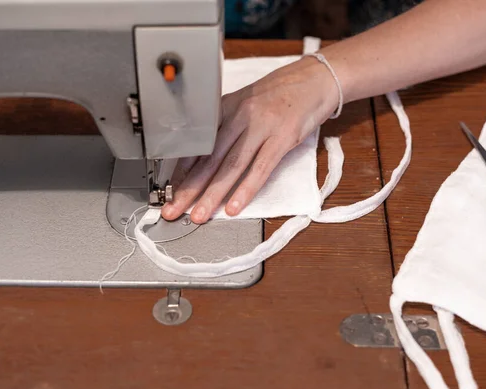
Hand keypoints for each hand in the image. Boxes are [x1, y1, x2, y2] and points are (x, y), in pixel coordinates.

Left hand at [161, 56, 338, 223]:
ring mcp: (262, 126)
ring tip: (198, 215)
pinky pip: (261, 168)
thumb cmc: (282, 92)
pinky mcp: (284, 137)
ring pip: (231, 166)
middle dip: (188, 188)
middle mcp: (240, 116)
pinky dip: (246, 190)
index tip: (169, 191)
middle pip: (209, 158)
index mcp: (227, 107)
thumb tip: (205, 155)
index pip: (198, 144)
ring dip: (212, 194)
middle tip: (172, 210)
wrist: (316, 77)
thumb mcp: (247, 101)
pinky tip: (234, 207)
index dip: (181, 171)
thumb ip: (227, 124)